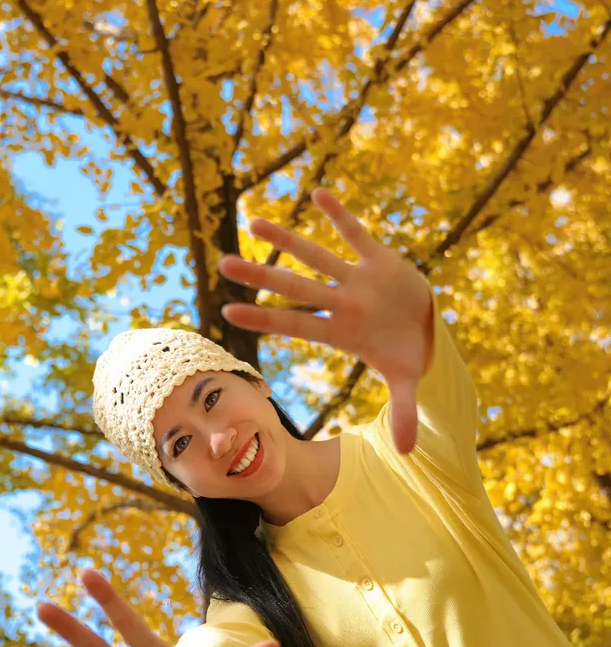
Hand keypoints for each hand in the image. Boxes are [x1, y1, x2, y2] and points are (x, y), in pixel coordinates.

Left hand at [218, 188, 432, 453]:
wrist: (424, 324)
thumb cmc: (404, 353)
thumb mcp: (406, 381)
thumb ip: (403, 412)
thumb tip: (407, 453)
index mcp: (340, 332)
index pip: (295, 325)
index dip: (265, 318)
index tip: (228, 311)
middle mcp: (340, 302)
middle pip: (295, 288)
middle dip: (261, 276)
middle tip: (222, 264)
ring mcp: (356, 279)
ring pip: (315, 255)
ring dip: (287, 239)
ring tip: (252, 223)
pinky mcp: (378, 257)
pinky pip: (355, 233)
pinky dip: (339, 215)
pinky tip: (316, 193)